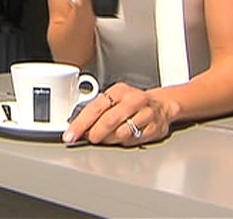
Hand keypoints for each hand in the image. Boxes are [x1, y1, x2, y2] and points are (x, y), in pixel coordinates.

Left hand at [63, 81, 179, 145]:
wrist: (162, 104)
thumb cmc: (132, 103)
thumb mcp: (114, 98)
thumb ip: (97, 110)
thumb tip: (77, 127)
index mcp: (118, 91)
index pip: (95, 108)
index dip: (80, 123)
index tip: (70, 135)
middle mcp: (133, 100)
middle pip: (108, 120)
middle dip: (94, 133)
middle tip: (89, 139)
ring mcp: (145, 114)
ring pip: (121, 133)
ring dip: (109, 140)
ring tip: (107, 138)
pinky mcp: (154, 128)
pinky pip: (133, 140)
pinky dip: (124, 142)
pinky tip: (122, 138)